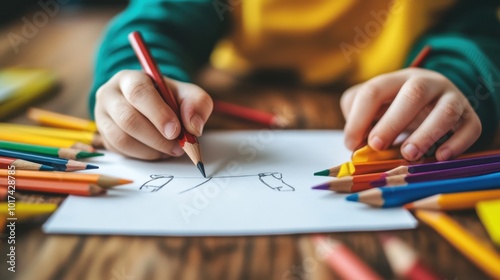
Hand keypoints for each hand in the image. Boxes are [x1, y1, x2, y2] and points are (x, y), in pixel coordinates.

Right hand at [94, 70, 212, 159]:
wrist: (155, 106)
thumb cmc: (170, 99)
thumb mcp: (188, 95)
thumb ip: (197, 104)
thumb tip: (193, 126)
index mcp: (129, 78)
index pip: (138, 92)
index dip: (158, 113)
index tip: (176, 131)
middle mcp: (110, 95)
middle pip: (127, 119)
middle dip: (156, 137)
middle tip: (178, 146)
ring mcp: (103, 117)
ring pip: (122, 139)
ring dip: (151, 150)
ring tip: (171, 150)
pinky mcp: (104, 137)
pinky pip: (121, 152)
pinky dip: (143, 156)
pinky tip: (158, 151)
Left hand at [340, 68, 480, 160]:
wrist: (435, 101)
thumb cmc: (394, 108)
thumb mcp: (373, 107)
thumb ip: (358, 120)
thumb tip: (355, 145)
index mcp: (396, 79)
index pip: (374, 91)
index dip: (359, 118)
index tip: (351, 144)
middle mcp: (427, 83)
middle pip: (413, 94)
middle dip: (392, 121)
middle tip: (376, 145)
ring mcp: (452, 98)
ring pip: (445, 111)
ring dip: (426, 134)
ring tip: (409, 154)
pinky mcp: (469, 116)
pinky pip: (470, 127)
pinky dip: (457, 143)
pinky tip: (440, 157)